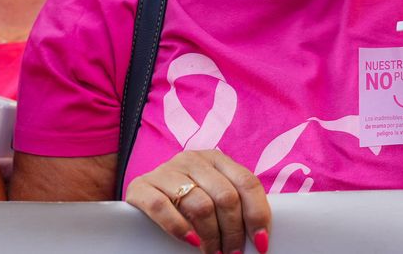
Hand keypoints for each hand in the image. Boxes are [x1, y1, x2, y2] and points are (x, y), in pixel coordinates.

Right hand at [125, 149, 269, 253]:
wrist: (144, 196)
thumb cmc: (187, 201)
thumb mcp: (213, 195)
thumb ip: (234, 205)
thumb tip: (261, 238)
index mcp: (214, 159)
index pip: (247, 183)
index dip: (258, 214)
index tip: (261, 242)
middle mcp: (191, 160)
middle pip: (225, 197)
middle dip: (234, 232)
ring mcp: (165, 171)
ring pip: (199, 205)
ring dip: (211, 237)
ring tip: (213, 253)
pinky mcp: (141, 187)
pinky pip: (162, 208)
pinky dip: (179, 228)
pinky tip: (191, 241)